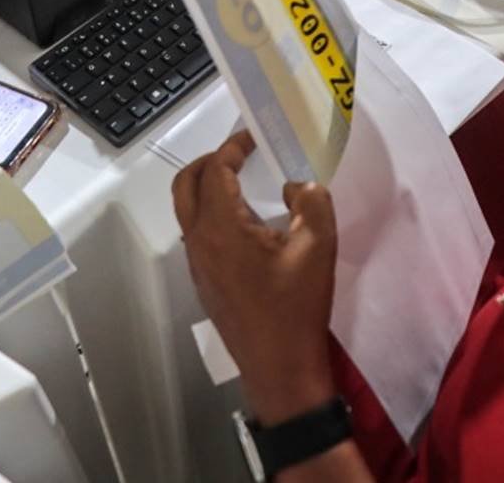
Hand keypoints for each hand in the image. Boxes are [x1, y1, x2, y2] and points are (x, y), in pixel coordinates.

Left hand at [173, 132, 339, 423]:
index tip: (254, 137)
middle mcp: (199, 241)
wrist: (280, 365)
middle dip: (208, 161)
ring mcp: (197, 264)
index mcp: (221, 227)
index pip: (215, 171)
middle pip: (185, 186)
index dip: (232, 147)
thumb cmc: (296, 305)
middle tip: (239, 153)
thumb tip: (295, 185)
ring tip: (243, 183)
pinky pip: (198, 235)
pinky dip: (212, 215)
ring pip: (188, 212)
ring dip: (207, 189)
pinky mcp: (204, 282)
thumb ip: (311, 201)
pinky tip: (247, 224)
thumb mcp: (318, 245)